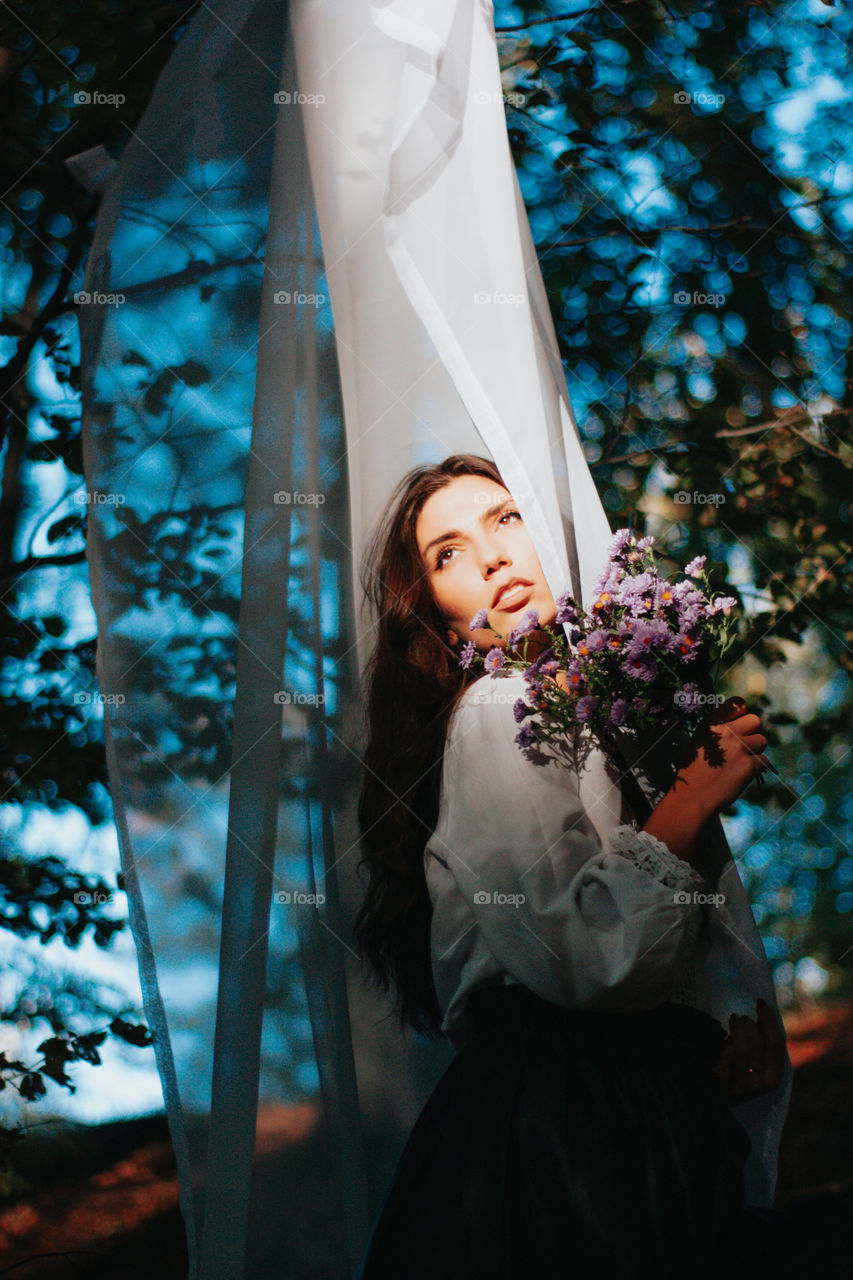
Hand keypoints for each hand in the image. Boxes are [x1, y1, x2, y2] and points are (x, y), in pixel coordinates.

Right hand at [670, 696, 769, 820]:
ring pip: (762, 741)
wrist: (692, 797)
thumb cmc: (692, 771)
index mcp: (712, 722)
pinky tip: (744, 774)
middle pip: (755, 720)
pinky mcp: (749, 765)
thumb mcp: (699, 741)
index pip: (738, 703)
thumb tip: (738, 724)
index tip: (738, 724)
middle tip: (743, 745)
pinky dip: (757, 767)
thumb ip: (718, 730)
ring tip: (740, 762)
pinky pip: (764, 760)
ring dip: (755, 750)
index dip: (742, 713)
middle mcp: (727, 731)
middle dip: (752, 732)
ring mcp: (740, 747)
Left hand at [713, 998, 785, 1104]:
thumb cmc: (740, 1074)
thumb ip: (763, 1043)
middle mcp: (761, 1085)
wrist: (717, 1101)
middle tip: (742, 1018)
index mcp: (774, 1078)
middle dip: (750, 1025)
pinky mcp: (724, 1087)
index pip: (776, 1045)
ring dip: (737, 1029)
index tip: (761, 1003)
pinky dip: (725, 1047)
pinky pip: (726, 1059)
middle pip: (759, 1044)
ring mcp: (742, 1088)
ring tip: (734, 1020)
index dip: (769, 1021)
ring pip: (742, 1049)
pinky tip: (725, 1042)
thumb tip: (763, 1012)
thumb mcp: (757, 1062)